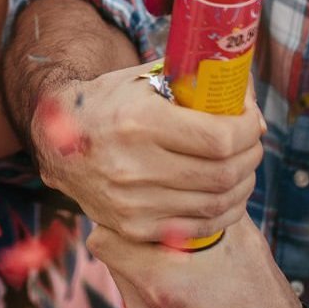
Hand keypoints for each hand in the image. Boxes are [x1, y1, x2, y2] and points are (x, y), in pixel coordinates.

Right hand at [30, 64, 261, 244]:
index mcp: (139, 122)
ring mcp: (132, 203)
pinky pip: (197, 228)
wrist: (56, 139)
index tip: (252, 120)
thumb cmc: (111, 102)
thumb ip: (194, 82)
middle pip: (222, 173)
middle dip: (251, 155)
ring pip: (215, 204)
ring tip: (244, 167)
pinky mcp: (133, 227)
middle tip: (252, 142)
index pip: (219, 138)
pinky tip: (229, 195)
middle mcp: (133, 167)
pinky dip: (224, 213)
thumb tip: (246, 92)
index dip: (248, 129)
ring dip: (243, 185)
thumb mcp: (144, 80)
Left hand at [87, 217, 306, 307]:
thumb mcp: (242, 240)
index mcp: (163, 279)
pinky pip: (136, 307)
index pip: (106, 237)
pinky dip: (152, 296)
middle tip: (163, 238)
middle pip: (109, 257)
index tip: (146, 216)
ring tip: (181, 271)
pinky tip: (186, 299)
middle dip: (131, 241)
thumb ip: (204, 209)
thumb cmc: (263, 297)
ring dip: (142, 268)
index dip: (124, 221)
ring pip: (122, 281)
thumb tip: (187, 180)